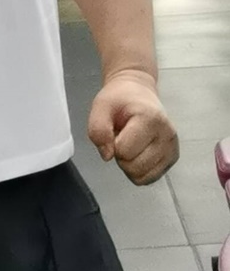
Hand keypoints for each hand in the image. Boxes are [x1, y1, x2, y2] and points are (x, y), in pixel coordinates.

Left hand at [87, 70, 178, 185]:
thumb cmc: (120, 99)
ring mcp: (172, 148)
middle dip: (121, 157)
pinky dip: (139, 170)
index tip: (117, 130)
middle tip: (123, 137)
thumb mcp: (101, 106)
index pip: (124, 151)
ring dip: (130, 165)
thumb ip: (98, 129)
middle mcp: (167, 135)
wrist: (138, 92)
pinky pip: (150, 178)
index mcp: (151, 119)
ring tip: (131, 143)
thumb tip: (107, 155)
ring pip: (142, 177)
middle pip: (134, 167)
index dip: (113, 144)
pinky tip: (138, 152)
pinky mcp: (172, 158)